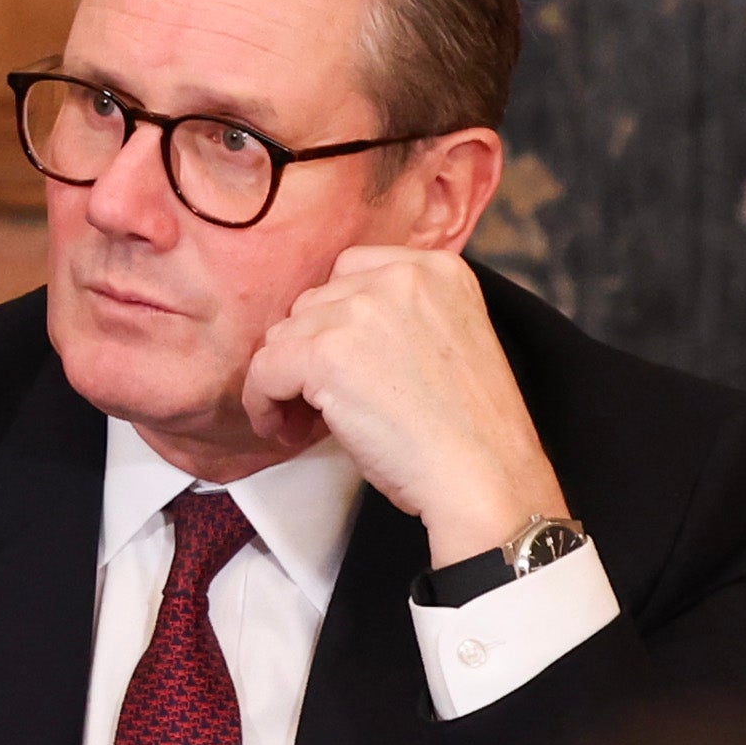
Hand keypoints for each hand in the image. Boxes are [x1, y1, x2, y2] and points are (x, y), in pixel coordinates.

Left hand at [240, 243, 563, 557]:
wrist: (483, 474)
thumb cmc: (469, 431)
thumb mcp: (445, 342)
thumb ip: (397, 319)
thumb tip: (326, 334)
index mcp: (438, 269)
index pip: (349, 272)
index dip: (334, 321)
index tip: (338, 362)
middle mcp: (400, 277)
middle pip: (313, 303)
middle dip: (309, 351)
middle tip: (320, 401)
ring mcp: (361, 311)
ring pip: (283, 336)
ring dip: (286, 378)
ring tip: (308, 421)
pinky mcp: (327, 354)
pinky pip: (264, 369)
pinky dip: (262, 402)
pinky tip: (284, 429)